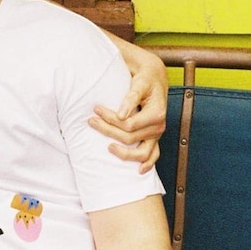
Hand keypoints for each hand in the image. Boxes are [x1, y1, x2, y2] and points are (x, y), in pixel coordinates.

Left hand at [91, 44, 167, 172]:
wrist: (154, 78)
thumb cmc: (145, 79)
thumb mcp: (139, 84)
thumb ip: (131, 98)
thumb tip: (121, 114)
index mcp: (157, 113)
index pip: (129, 124)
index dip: (110, 119)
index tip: (96, 110)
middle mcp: (159, 126)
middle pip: (130, 138)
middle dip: (108, 131)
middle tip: (91, 121)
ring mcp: (157, 134)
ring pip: (141, 153)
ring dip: (123, 153)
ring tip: (107, 147)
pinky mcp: (154, 138)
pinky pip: (153, 155)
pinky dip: (147, 164)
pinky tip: (137, 171)